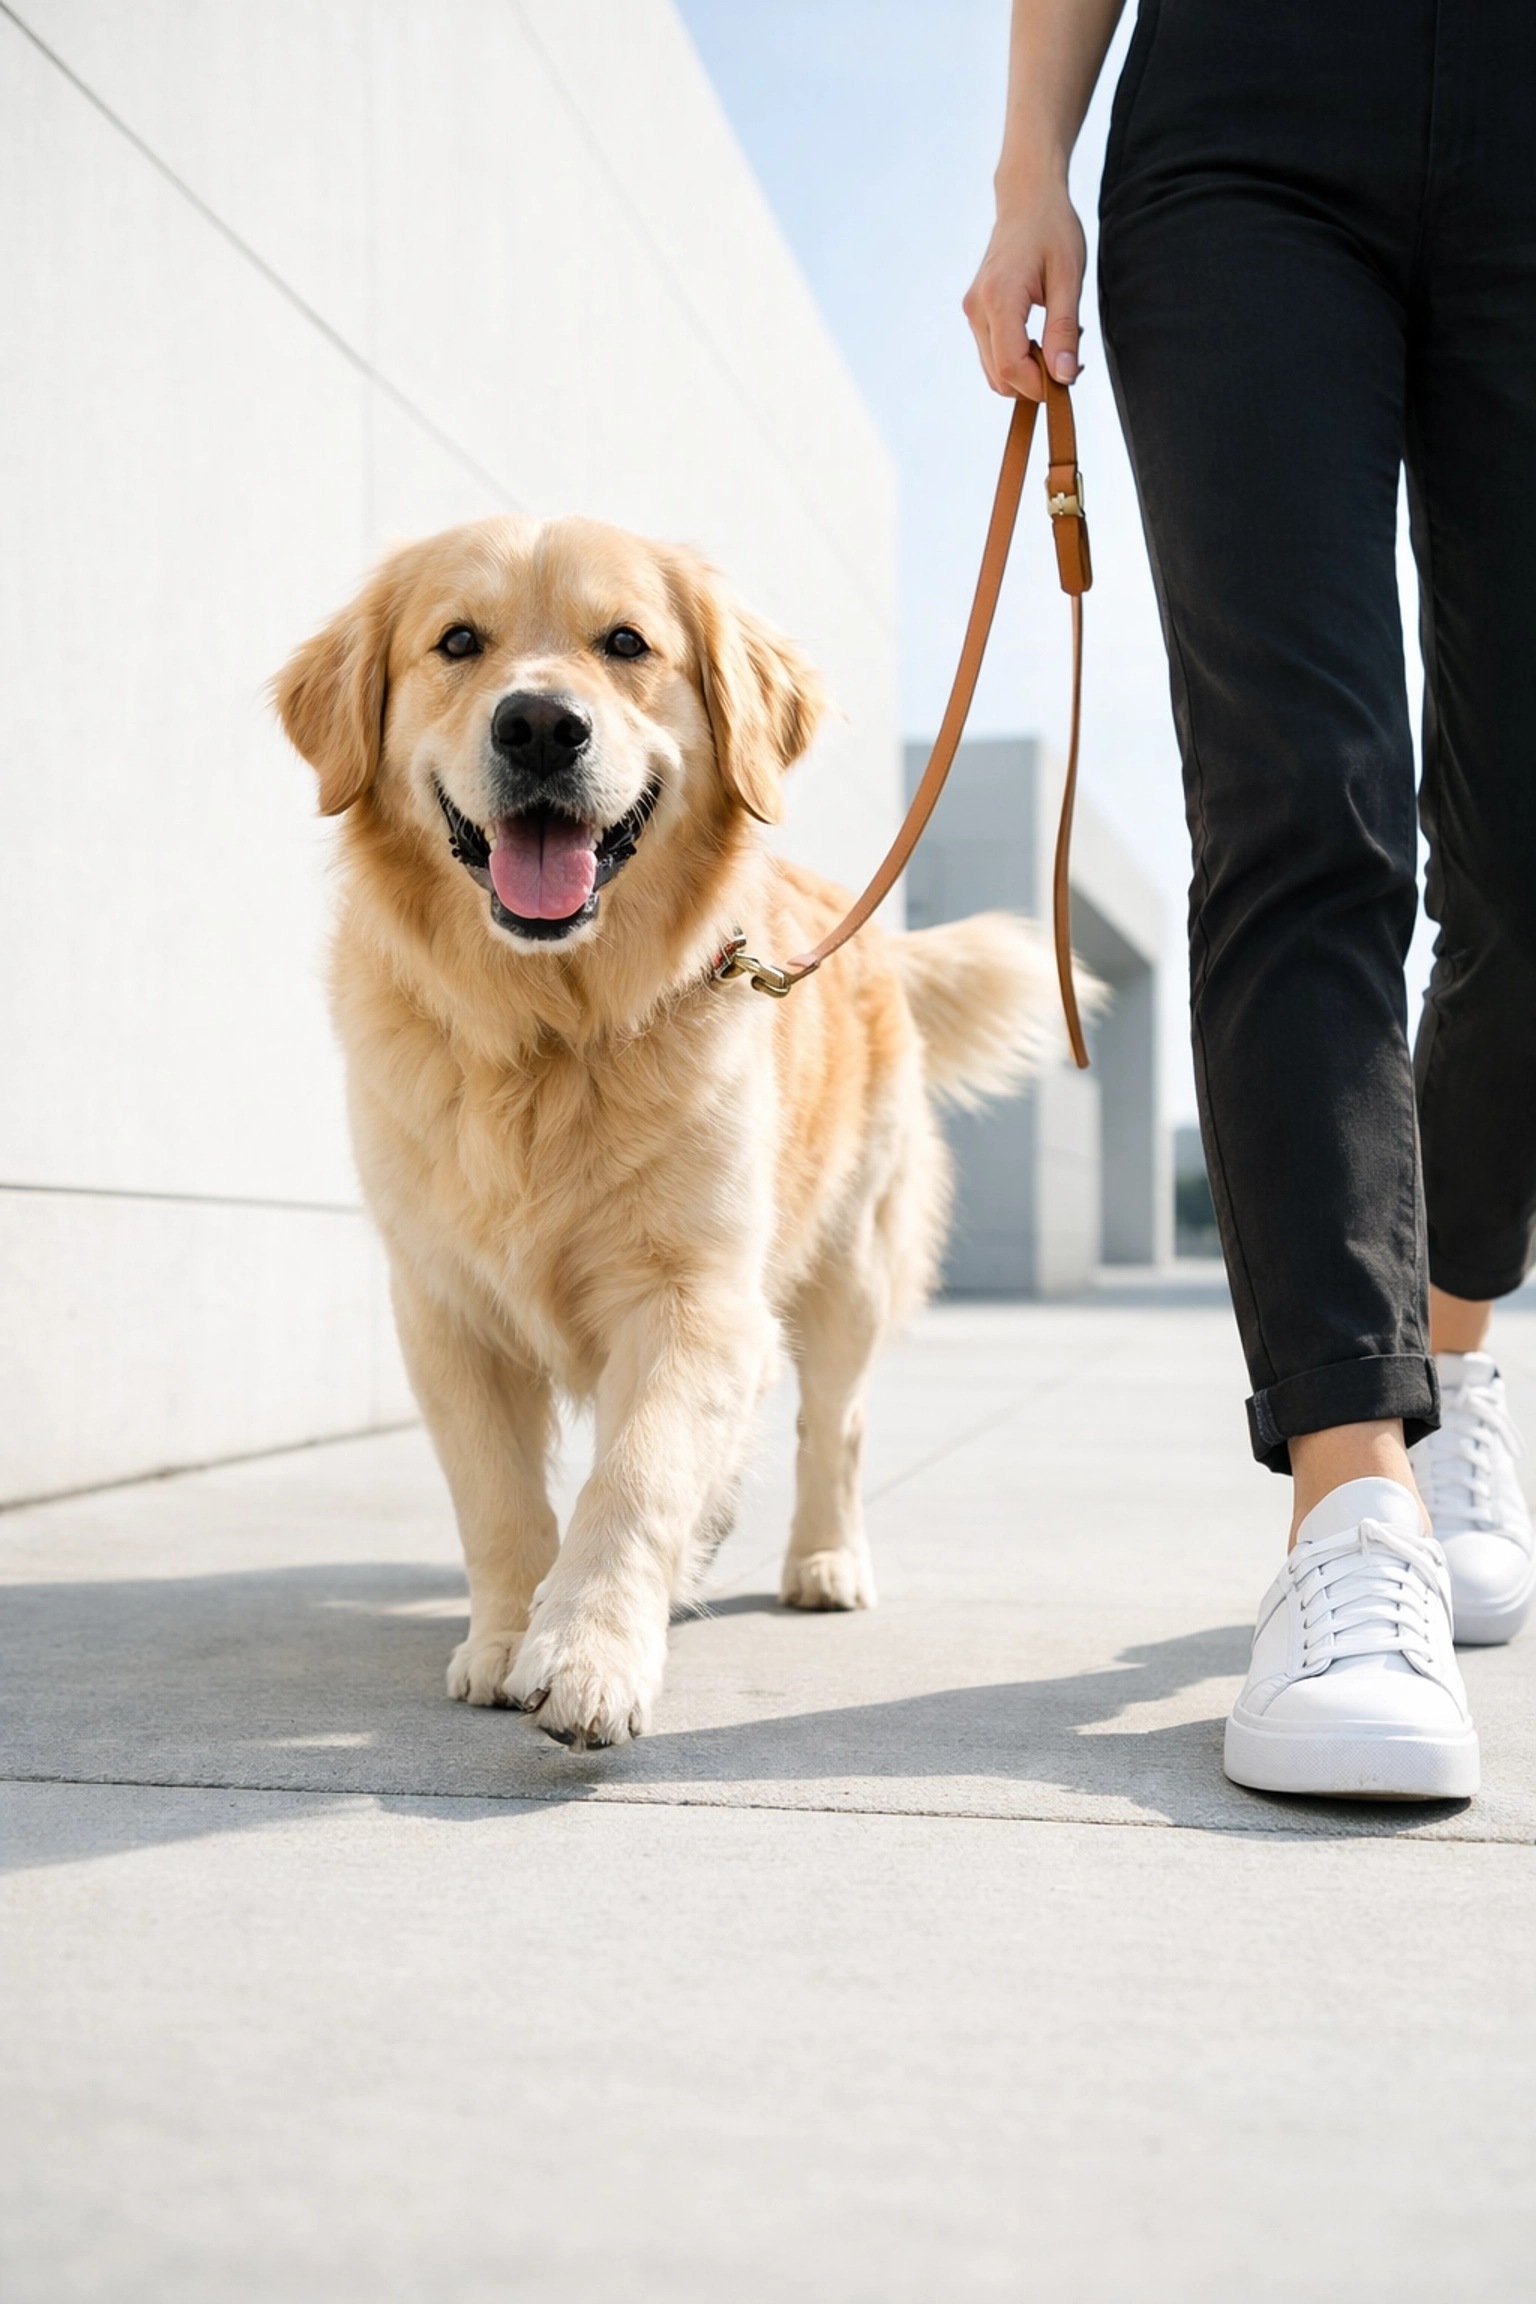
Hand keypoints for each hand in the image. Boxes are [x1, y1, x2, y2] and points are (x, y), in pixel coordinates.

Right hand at [964, 179, 1085, 398]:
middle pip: (1000, 377)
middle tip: (1070, 362)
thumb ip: (1063, 331)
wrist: (1027, 198)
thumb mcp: (1068, 278)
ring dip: (1027, 373)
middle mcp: (977, 308)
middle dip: (1035, 383)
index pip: (1011, 368)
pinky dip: (1018, 360)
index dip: (1040, 387)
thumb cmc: (1052, 228)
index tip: (1070, 380)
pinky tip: (1042, 340)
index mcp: (998, 298)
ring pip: (995, 371)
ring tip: (1057, 346)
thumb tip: (1064, 377)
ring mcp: (973, 312)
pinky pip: (994, 355)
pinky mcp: (976, 313)